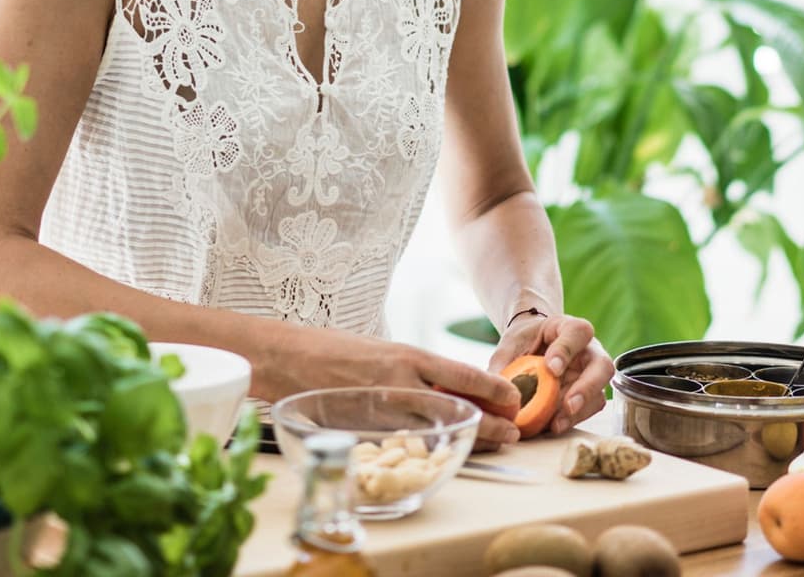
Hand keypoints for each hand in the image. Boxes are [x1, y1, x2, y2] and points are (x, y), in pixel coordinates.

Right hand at [257, 321, 523, 451]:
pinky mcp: (365, 430)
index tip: (513, 397)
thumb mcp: (383, 350)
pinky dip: (428, 449)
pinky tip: (443, 452)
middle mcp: (400, 381)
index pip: (461, 373)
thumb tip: (446, 386)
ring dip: (466, 438)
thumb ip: (413, 369)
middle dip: (489, 423)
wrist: (288, 357)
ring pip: (435, 429)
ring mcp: (382, 408)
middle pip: (457, 407)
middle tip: (514, 432)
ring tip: (493, 445)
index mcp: (407, 355)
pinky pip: (404, 443)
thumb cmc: (335, 350)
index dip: (492, 388)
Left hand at [489, 310, 613, 436]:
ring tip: (557, 424)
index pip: (577, 333)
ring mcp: (591, 373)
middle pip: (602, 365)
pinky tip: (554, 426)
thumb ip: (504, 364)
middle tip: (568, 404)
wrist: (530, 347)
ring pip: (599, 392)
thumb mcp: (510, 346)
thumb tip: (496, 391)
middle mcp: (588, 350)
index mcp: (568, 328)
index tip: (551, 369)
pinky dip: (574, 419)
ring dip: (580, 411)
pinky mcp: (588, 394)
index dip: (567, 350)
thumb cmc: (523, 342)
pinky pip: (589, 409)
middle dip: (586, 388)